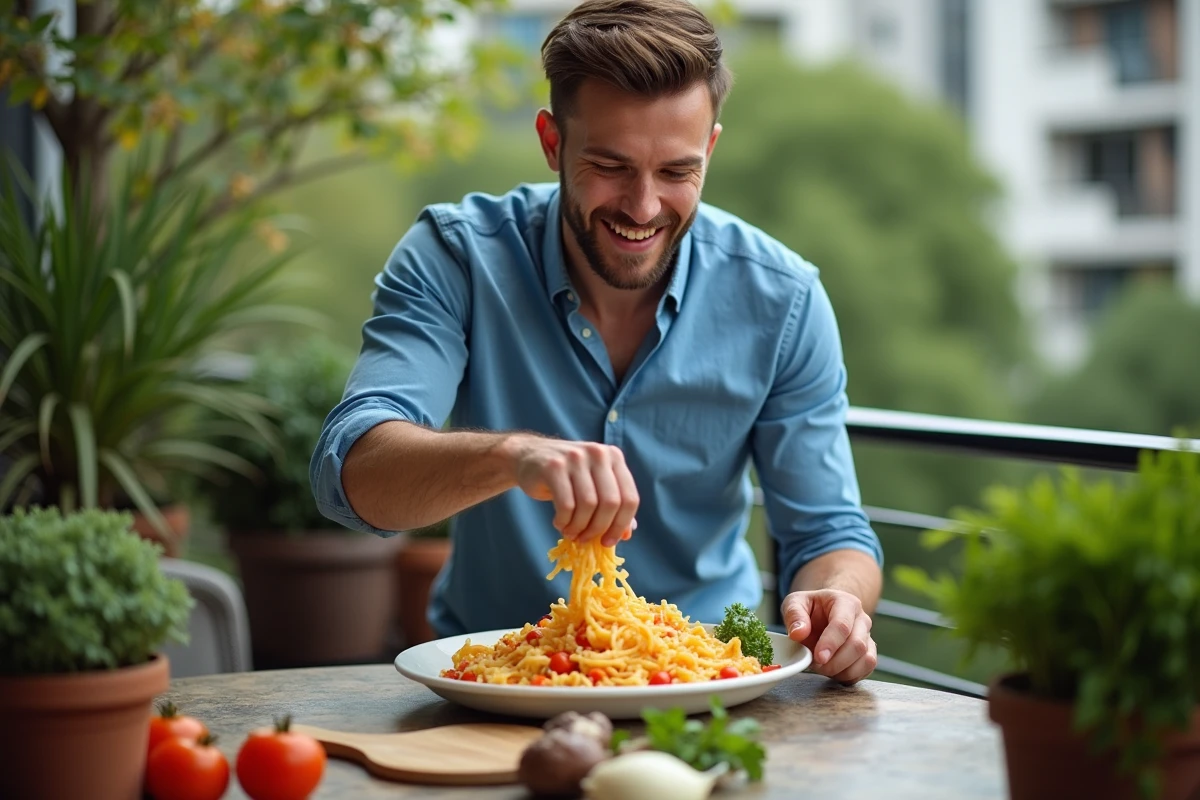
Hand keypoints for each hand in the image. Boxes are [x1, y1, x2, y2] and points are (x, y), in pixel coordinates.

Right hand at [508, 436, 638, 545]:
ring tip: (571, 533)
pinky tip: (560, 523)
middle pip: (610, 503)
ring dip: (579, 527)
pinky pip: (566, 505)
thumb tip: (626, 534)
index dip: (621, 525)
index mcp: (614, 457)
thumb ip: (612, 505)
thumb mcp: (593, 484)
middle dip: (598, 529)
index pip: (630, 498)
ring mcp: (576, 458)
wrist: (528, 457)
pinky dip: (564, 522)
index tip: (608, 542)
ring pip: (588, 505)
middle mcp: (598, 454)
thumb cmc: (566, 475)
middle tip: (586, 540)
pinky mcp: (554, 467)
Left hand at [781, 589, 876, 684]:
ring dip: (842, 671)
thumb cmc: (810, 607)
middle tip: (815, 665)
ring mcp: (868, 637)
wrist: (823, 613)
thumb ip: (794, 615)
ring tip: (822, 668)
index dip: (831, 643)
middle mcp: (862, 619)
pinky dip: (849, 676)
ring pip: (866, 659)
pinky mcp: (869, 653)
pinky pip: (866, 669)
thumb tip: (798, 633)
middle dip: (835, 662)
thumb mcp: (795, 603)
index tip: (818, 657)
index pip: (842, 625)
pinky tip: (833, 672)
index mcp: (845, 603)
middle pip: (857, 645)